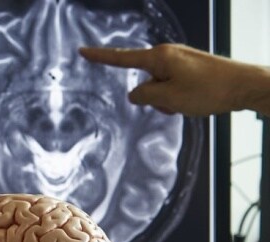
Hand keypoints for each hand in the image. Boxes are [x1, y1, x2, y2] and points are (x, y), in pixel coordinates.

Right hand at [79, 44, 269, 115]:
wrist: (243, 86)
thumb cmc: (207, 90)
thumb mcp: (168, 99)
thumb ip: (144, 96)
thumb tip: (134, 94)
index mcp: (159, 57)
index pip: (121, 58)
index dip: (100, 57)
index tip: (83, 51)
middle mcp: (167, 55)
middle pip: (144, 80)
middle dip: (151, 98)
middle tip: (171, 104)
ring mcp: (179, 62)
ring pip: (158, 87)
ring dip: (165, 100)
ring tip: (186, 103)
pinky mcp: (188, 69)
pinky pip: (170, 86)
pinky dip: (175, 97)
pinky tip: (191, 100)